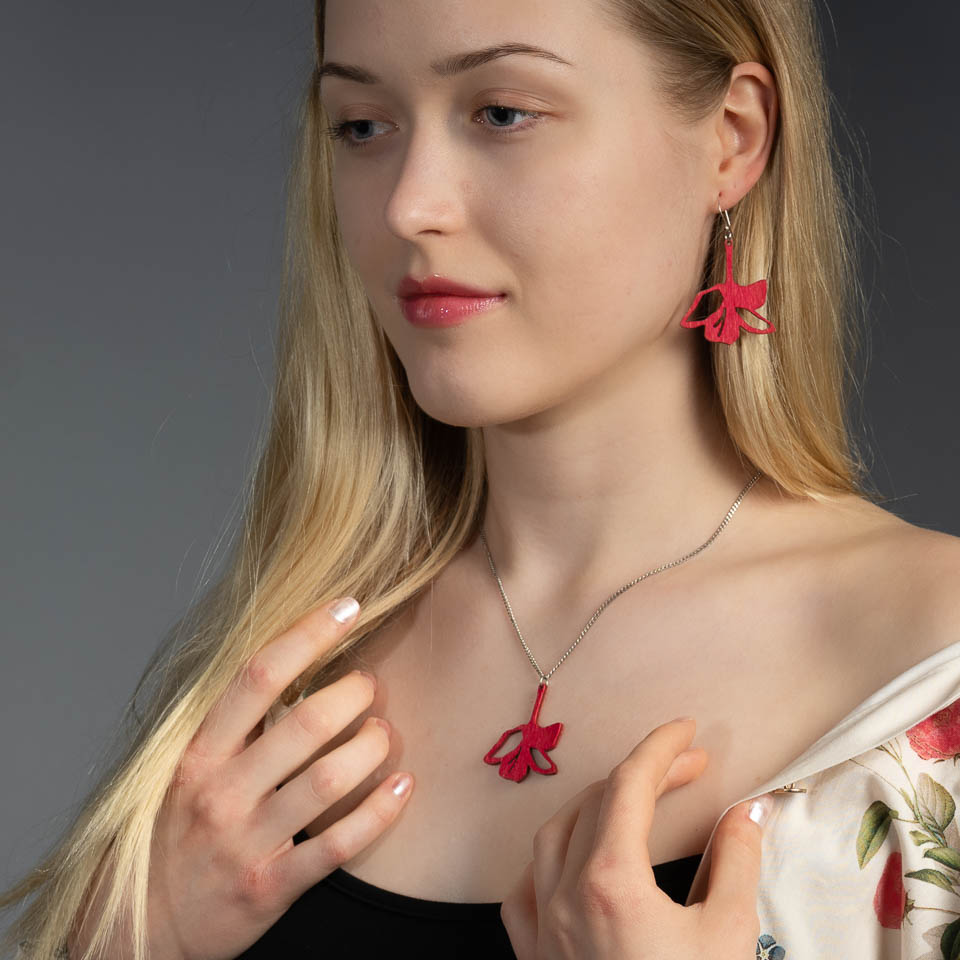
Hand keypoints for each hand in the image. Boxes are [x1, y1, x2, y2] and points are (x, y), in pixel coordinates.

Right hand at [70, 597, 414, 959]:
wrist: (137, 927)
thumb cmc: (176, 832)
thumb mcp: (188, 768)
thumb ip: (234, 723)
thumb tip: (295, 663)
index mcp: (199, 752)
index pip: (258, 676)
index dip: (309, 634)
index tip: (348, 606)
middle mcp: (221, 791)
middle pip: (306, 723)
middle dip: (353, 693)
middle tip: (368, 686)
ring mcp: (245, 841)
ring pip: (329, 780)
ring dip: (372, 746)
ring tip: (384, 733)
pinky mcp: (270, 887)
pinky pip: (338, 845)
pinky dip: (380, 811)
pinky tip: (403, 786)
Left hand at [500, 716, 771, 958]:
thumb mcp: (727, 936)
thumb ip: (735, 863)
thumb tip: (747, 814)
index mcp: (608, 879)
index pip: (629, 784)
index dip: (661, 747)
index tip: (688, 731)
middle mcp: (562, 894)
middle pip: (595, 802)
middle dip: (642, 774)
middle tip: (688, 769)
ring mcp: (541, 927)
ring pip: (551, 836)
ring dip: (593, 806)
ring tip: (634, 800)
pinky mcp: (533, 958)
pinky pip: (522, 890)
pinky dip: (547, 860)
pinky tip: (567, 861)